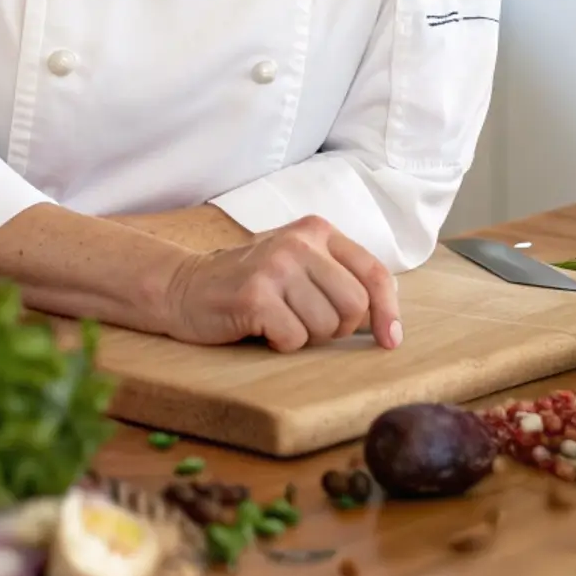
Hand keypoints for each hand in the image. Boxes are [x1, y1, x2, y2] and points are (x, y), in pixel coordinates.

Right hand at [161, 215, 401, 352]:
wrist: (185, 287)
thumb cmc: (251, 283)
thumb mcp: (298, 265)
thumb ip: (339, 278)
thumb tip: (386, 320)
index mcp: (317, 230)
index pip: (373, 273)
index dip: (388, 311)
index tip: (390, 341)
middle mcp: (299, 242)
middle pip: (354, 305)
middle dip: (337, 328)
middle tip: (307, 324)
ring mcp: (276, 266)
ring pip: (326, 326)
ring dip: (306, 337)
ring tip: (280, 321)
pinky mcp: (255, 295)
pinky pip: (294, 338)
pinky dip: (281, 344)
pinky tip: (262, 329)